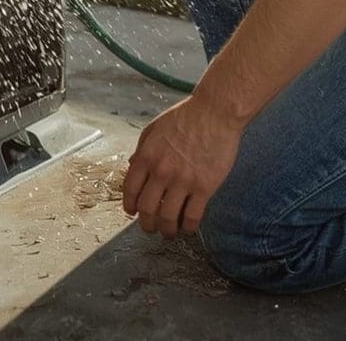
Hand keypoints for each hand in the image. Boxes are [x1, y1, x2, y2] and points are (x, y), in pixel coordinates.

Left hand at [123, 95, 243, 237]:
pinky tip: (188, 227)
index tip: (133, 212)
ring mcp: (183, 181)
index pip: (130, 191)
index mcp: (146, 157)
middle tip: (150, 228)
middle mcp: (161, 171)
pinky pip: (192, 216)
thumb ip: (141, 149)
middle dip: (146, 224)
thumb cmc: (187, 116)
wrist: (215, 112)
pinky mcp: (204, 187)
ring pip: (167, 218)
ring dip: (166, 230)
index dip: (130, 206)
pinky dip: (188, 227)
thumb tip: (132, 166)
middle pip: (146, 209)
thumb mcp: (154, 128)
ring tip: (169, 232)